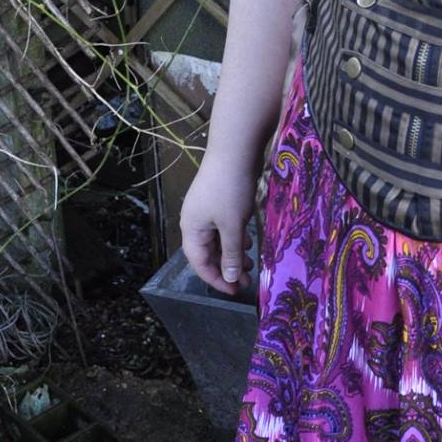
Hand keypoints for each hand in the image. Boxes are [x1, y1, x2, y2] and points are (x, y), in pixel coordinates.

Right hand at [180, 152, 258, 295]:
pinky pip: (224, 226)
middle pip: (207, 252)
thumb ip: (231, 253)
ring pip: (217, 239)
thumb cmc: (231, 190)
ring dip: (232, 253)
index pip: (200, 263)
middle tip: (246, 280)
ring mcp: (207, 209)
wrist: (235, 150)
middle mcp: (195, 221)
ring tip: (250, 263)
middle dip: (226, 268)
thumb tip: (229, 277)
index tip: (234, 291)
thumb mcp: (233, 226)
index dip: (216, 279)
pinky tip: (248, 240)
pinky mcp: (219, 200)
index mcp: (192, 229)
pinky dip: (235, 237)